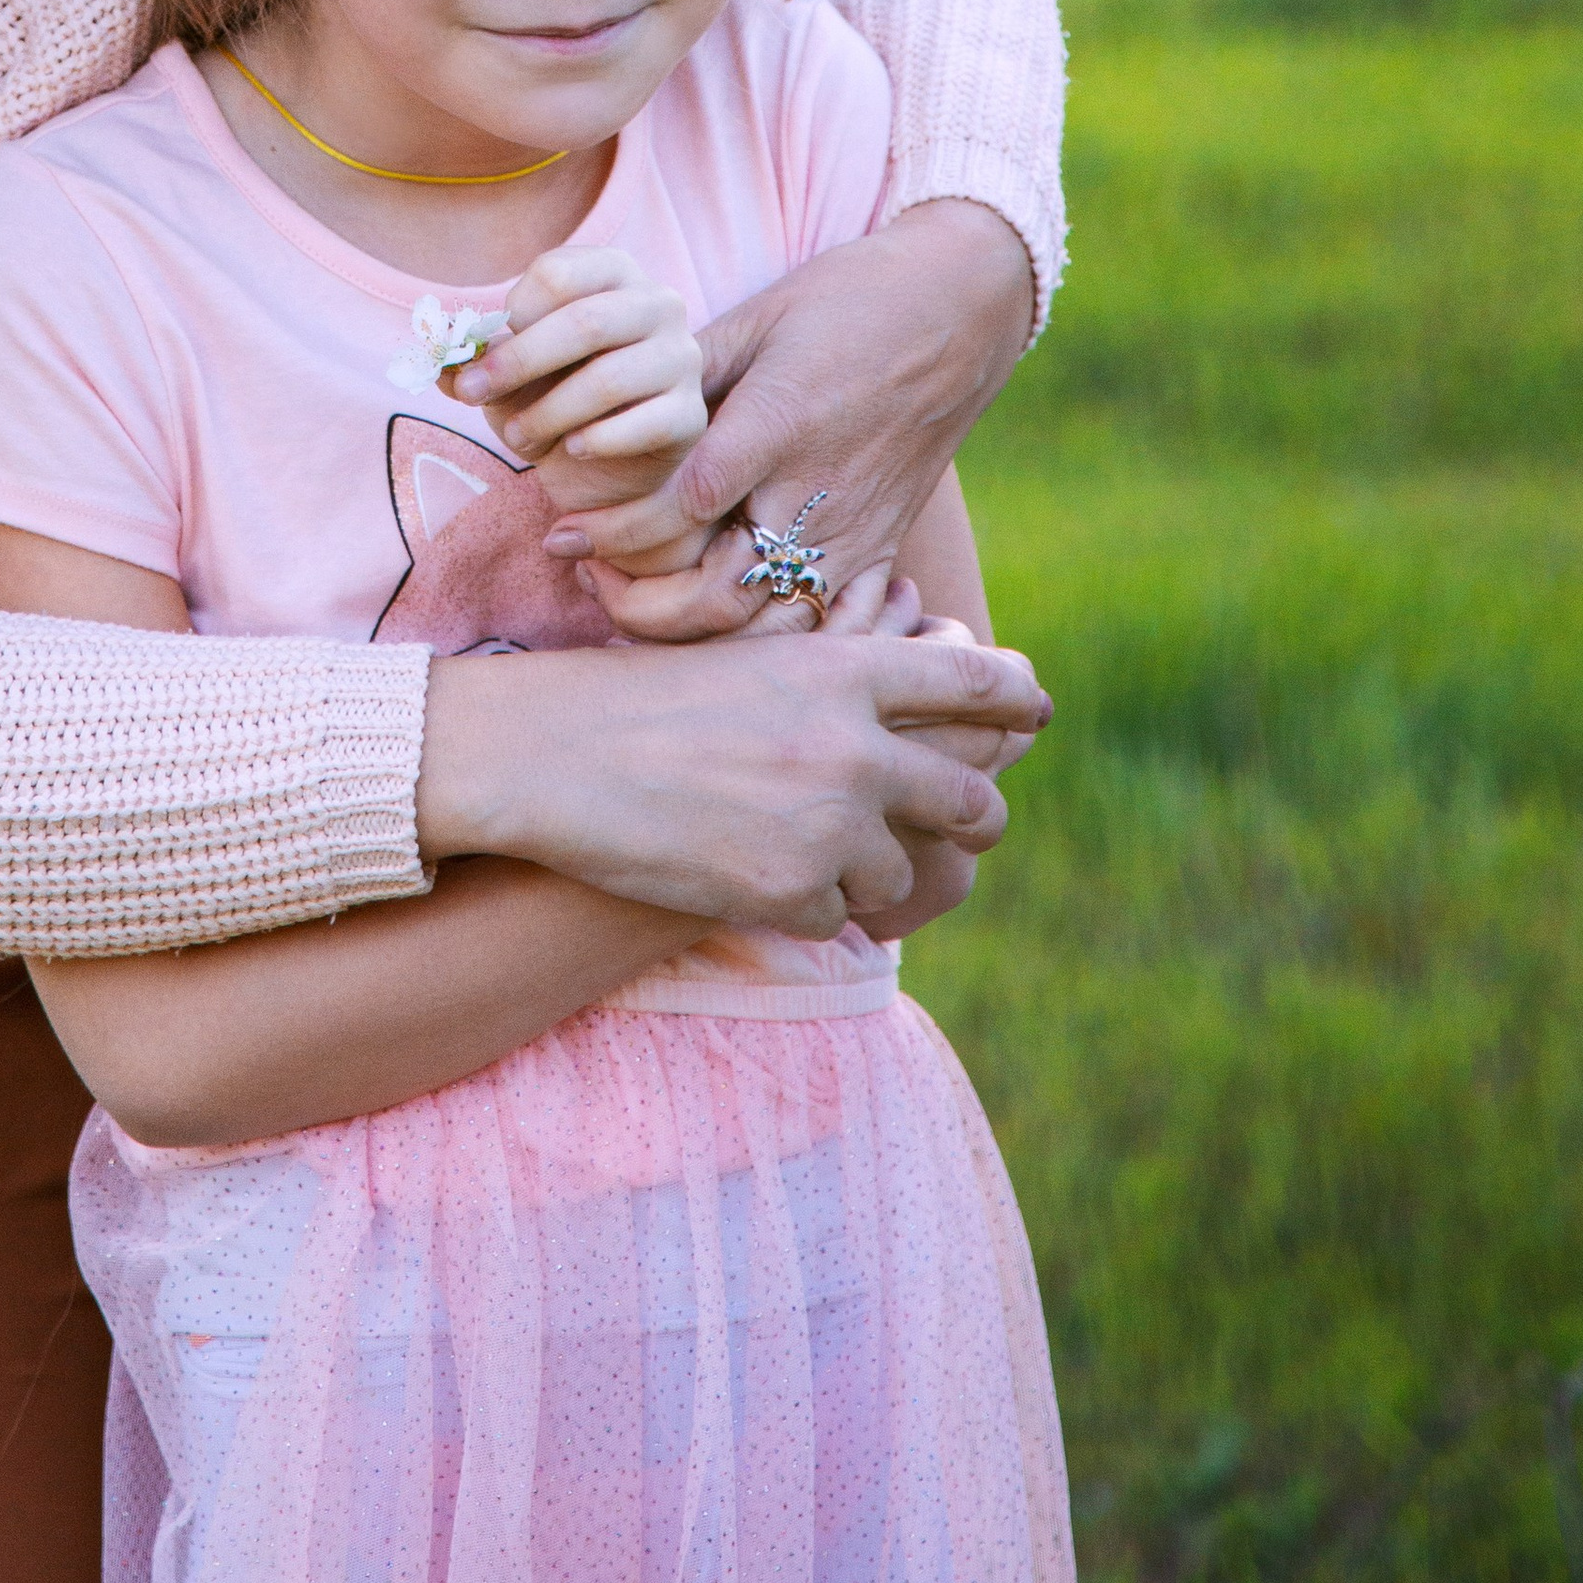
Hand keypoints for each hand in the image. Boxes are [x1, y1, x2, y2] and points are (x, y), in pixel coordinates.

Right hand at [415, 628, 1050, 932]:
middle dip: (970, 821)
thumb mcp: (755, 662)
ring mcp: (828, 822)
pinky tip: (743, 873)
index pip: (976, 677)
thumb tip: (919, 712)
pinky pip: (837, 919)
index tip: (1033, 711)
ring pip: (902, 874)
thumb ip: (840, 686)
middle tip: (950, 829)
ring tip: (788, 845)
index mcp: (845, 668)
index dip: (1016, 696)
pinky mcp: (791, 891)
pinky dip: (803, 907)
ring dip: (863, 872)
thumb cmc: (641, 699)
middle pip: (973, 800)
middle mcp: (854, 743)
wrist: (549, 752)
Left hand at [456, 243, 706, 498]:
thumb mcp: (505, 376)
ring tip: (517, 437)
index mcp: (613, 272)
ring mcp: (682, 358)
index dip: (510, 318)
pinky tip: (571, 449)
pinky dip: (594, 440)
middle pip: (585, 322)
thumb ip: (474, 362)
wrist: (599, 463)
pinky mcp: (690, 415)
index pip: (557, 274)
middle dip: (517, 363)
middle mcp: (658, 303)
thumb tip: (441, 363)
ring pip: (608, 379)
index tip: (478, 358)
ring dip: (547, 413)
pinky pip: (642, 425)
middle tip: (472, 396)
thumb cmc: (549, 398)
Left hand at [546, 200, 1034, 642]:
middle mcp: (817, 491)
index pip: (683, 507)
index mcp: (778, 425)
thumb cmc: (847, 298)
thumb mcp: (757, 319)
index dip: (618, 529)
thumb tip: (603, 408)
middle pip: (722, 592)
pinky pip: (837, 629)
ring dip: (700, 634)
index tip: (568, 530)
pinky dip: (785, 649)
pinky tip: (731, 634)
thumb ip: (685, 374)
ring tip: (645, 606)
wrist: (958, 305)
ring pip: (773, 628)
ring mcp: (857, 530)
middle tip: (594, 576)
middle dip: (643, 603)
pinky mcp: (885, 548)